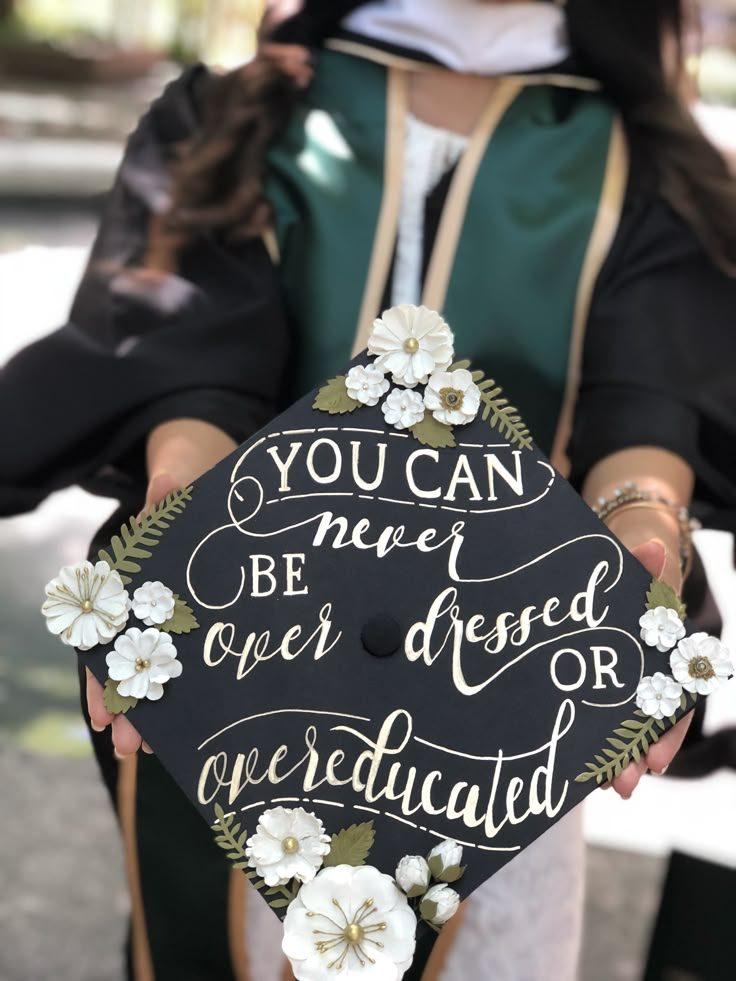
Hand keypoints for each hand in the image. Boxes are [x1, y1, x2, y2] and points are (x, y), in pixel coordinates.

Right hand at [87, 420, 236, 755]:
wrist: (212, 473)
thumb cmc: (194, 477)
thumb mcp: (185, 477)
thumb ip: (173, 486)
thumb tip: (165, 486)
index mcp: (135, 568)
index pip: (110, 627)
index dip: (102, 671)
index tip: (105, 713)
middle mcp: (147, 592)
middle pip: (128, 652)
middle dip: (127, 699)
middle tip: (132, 746)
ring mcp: (172, 603)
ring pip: (153, 659)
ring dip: (151, 702)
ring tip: (154, 748)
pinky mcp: (197, 609)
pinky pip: (185, 651)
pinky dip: (180, 686)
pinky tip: (183, 722)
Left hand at [605, 539, 692, 797]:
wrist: (586, 575)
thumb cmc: (616, 580)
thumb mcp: (628, 572)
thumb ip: (640, 566)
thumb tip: (655, 548)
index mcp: (661, 657)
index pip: (672, 704)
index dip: (666, 734)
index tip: (655, 763)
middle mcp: (641, 678)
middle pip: (645, 727)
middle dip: (634, 758)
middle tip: (620, 785)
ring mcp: (612, 687)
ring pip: (618, 732)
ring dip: (612, 761)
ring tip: (598, 786)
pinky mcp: (582, 688)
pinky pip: (590, 722)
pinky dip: (587, 746)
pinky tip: (575, 768)